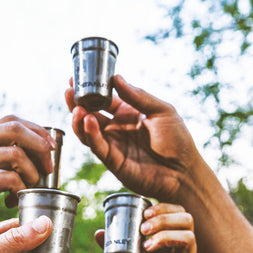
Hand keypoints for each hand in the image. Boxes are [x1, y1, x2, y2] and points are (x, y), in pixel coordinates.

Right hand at [0, 116, 56, 239]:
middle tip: (48, 168)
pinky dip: (20, 190)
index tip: (50, 147)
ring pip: (15, 154)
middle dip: (40, 146)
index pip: (10, 120)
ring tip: (31, 188)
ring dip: (32, 172)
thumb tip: (27, 159)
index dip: (36, 130)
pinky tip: (13, 201)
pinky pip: (8, 179)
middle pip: (15, 129)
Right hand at [65, 75, 201, 201]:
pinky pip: (98, 147)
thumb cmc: (178, 141)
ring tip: (77, 108)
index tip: (76, 79)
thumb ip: (138, 96)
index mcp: (128, 114)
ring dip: (79, 120)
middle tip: (69, 92)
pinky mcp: (113, 162)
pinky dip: (91, 134)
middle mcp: (117, 129)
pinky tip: (88, 121)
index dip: (90, 90)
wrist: (183, 172)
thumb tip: (116, 79)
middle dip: (78, 104)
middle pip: (90, 115)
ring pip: (88, 132)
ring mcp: (114, 146)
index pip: (103, 100)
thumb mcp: (162, 110)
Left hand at [95, 203, 197, 252]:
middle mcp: (185, 247)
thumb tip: (98, 232)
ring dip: (166, 237)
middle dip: (164, 220)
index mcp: (174, 236)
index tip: (145, 213)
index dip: (164, 208)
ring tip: (146, 245)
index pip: (179, 213)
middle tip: (143, 229)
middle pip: (187, 220)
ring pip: (189, 239)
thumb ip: (117, 245)